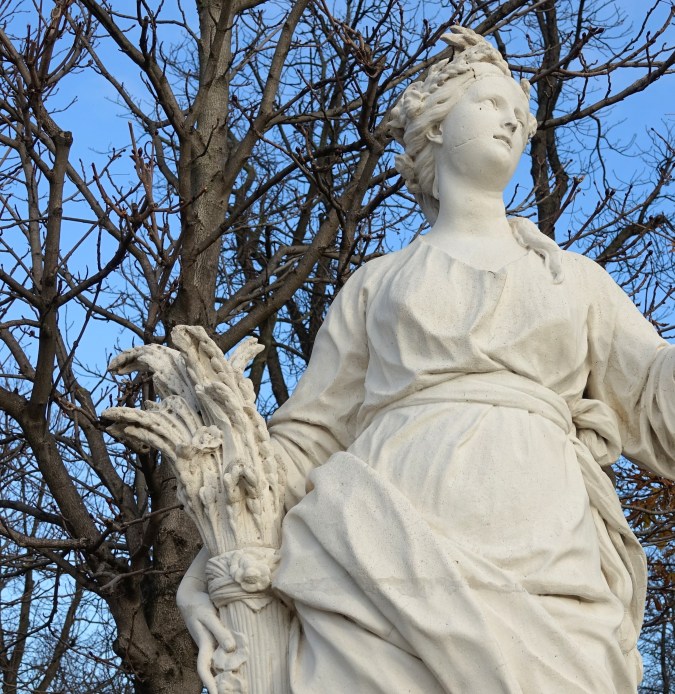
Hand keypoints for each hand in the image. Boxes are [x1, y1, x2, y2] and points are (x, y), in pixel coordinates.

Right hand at [176, 576, 238, 693]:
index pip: (204, 670)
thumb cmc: (199, 607)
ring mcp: (212, 643)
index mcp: (203, 646)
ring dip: (227, 672)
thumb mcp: (209, 617)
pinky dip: (231, 658)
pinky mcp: (218, 637)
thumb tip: (230, 649)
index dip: (209, 684)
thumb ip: (219, 632)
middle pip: (214, 670)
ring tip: (240, 683)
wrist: (192, 597)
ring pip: (220, 662)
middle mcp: (208, 648)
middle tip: (234, 692)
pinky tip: (242, 662)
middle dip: (221, 683)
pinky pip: (224, 652)